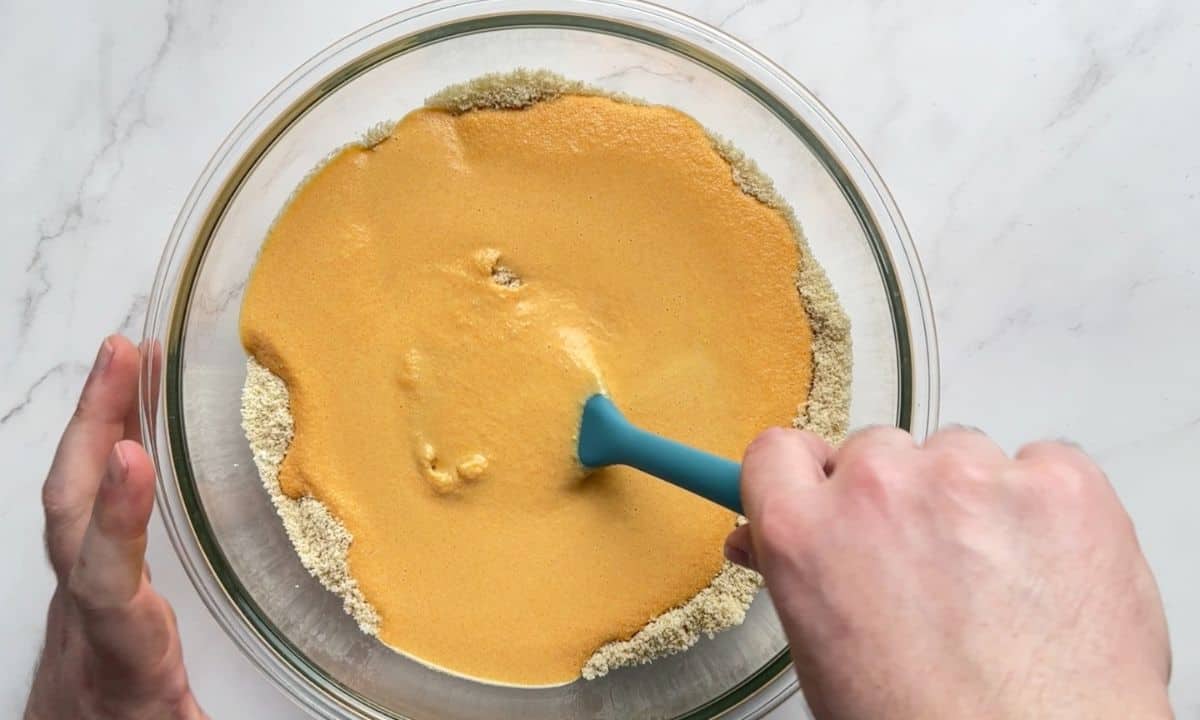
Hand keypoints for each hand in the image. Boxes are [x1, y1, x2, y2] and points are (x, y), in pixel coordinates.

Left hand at [25, 336, 206, 719]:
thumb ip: (214, 711)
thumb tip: (294, 709)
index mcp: (119, 651)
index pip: (107, 581)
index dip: (117, 518)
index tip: (134, 457)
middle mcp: (88, 607)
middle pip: (69, 511)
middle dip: (93, 425)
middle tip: (122, 355)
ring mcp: (80, 581)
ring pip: (69, 494)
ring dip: (95, 418)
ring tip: (126, 356)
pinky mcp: (88, 567)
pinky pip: (83, 494)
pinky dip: (102, 439)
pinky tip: (129, 406)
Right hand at [725, 427, 1170, 719]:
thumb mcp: (825, 661)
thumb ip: (799, 577)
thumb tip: (765, 539)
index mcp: (805, 534)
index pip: (778, 451)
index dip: (806, 476)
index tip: (827, 493)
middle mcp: (880, 487)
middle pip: (876, 450)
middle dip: (896, 496)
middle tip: (927, 567)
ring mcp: (973, 477)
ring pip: (960, 453)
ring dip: (971, 498)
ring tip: (998, 583)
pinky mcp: (1060, 482)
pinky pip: (1042, 461)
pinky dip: (1045, 506)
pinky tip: (1048, 571)